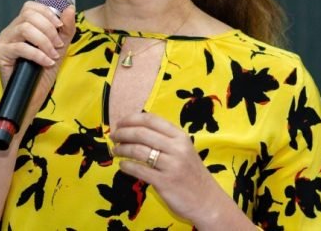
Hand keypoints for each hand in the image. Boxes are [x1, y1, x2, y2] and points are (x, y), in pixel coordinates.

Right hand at [0, 1, 75, 123]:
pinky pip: (21, 48)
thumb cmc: (43, 71)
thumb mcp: (59, 47)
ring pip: (25, 29)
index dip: (47, 13)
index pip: (31, 7)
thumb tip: (70, 8)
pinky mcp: (1, 54)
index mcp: (22, 25)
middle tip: (58, 45)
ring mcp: (4, 41)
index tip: (60, 26)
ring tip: (53, 54)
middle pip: (28, 15)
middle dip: (49, 29)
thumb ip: (66, 28)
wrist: (33, 94)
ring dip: (44, 41)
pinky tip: (47, 62)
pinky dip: (38, 55)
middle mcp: (11, 30)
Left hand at [110, 112, 231, 226]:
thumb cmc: (192, 173)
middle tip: (113, 137)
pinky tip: (122, 165)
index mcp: (180, 136)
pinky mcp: (164, 182)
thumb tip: (135, 128)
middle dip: (122, 133)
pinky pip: (139, 170)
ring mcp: (171, 165)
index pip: (151, 120)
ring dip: (122, 149)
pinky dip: (126, 166)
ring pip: (138, 151)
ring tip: (115, 151)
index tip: (120, 123)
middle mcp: (177, 148)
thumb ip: (165, 139)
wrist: (207, 200)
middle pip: (141, 133)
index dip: (131, 119)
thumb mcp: (184, 150)